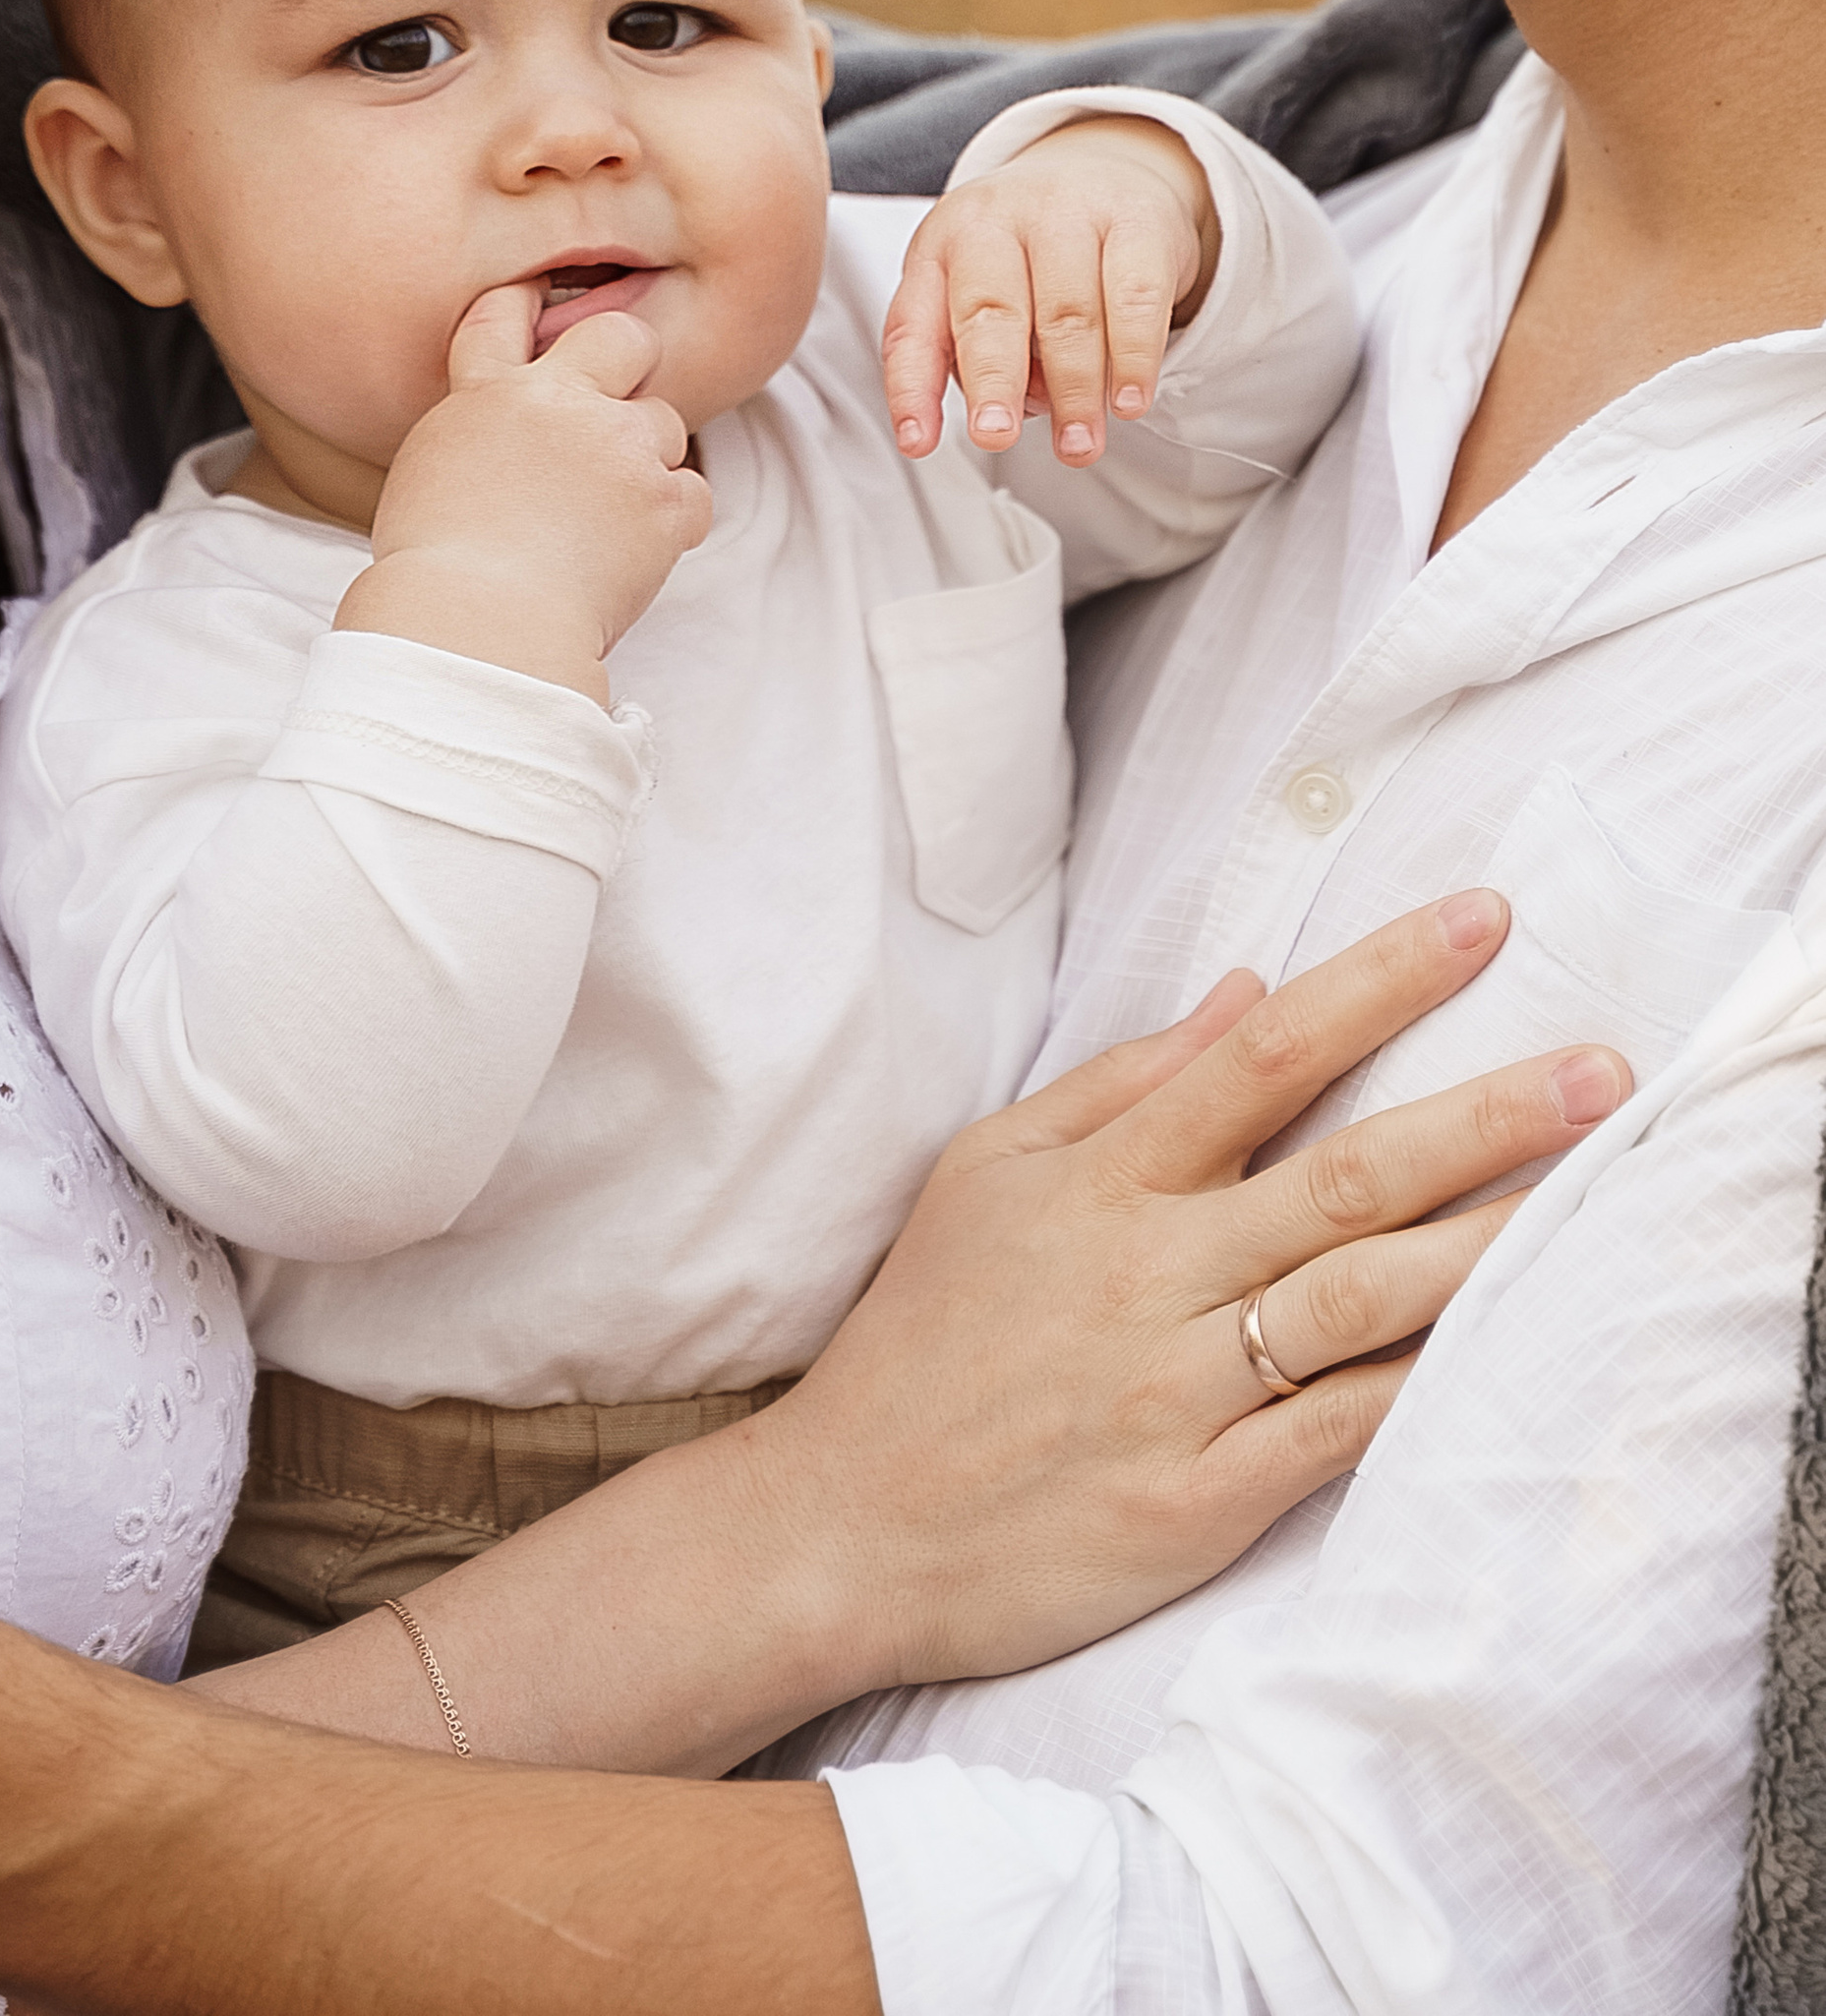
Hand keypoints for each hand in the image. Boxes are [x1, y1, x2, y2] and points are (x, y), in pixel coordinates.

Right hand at [337, 283, 712, 700]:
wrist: (475, 625)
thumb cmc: (434, 574)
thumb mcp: (427, 479)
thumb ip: (472, 441)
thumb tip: (501, 452)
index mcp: (486, 395)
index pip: (502, 316)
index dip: (526, 299)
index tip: (540, 295)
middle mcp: (558, 403)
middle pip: (621, 335)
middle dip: (630, 357)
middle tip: (623, 399)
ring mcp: (617, 447)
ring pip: (665, 423)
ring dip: (648, 462)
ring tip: (609, 521)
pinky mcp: (662, 500)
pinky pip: (693, 494)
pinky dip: (674, 524)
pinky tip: (636, 555)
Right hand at [760, 887, 1628, 1695]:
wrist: (843, 1522)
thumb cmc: (921, 1338)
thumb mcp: (988, 1175)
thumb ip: (1121, 1082)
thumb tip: (1243, 990)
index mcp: (1101, 1181)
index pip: (1261, 1055)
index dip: (1377, 984)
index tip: (1479, 921)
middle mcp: (1149, 1272)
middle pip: (1342, 1172)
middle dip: (1481, 1114)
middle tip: (1599, 1068)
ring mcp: (1175, 1390)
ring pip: (1356, 1300)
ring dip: (1480, 1241)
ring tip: (1584, 1190)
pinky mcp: (1194, 1502)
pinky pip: (1331, 1436)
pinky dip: (1415, 1387)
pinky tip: (1495, 1346)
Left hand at [883, 112, 1219, 464]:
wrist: (1102, 170)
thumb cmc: (1028, 256)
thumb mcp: (980, 293)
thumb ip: (981, 358)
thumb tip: (1022, 406)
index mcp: (940, 247)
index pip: (913, 324)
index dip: (911, 388)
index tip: (920, 443)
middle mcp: (995, 221)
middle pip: (991, 309)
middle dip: (993, 381)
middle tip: (996, 437)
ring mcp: (1067, 212)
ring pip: (1067, 311)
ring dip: (1074, 389)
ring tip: (1078, 446)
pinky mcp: (1136, 220)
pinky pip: (1134, 297)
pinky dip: (1132, 357)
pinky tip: (1129, 401)